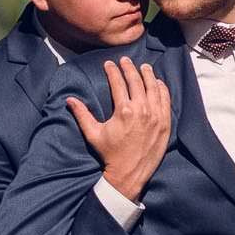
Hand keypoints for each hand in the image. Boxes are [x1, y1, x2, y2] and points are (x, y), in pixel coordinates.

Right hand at [67, 58, 171, 201]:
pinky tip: (158, 83)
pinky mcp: (165, 122)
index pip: (118, 83)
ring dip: (148, 75)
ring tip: (143, 67)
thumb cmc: (110, 154)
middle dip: (129, 68)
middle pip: (136, 81)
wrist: (129, 173)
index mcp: (123, 110)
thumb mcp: (93, 134)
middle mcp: (141, 110)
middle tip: (125, 60)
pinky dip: (162, 89)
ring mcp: (156, 116)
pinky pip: (165, 100)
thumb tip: (69, 100)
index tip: (108, 64)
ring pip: (153, 87)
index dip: (112, 71)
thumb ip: (82, 114)